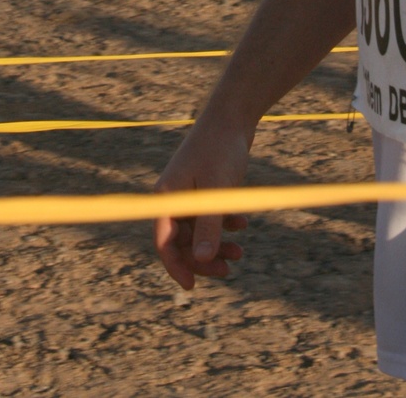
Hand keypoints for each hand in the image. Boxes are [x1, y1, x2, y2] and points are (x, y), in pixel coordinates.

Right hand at [153, 116, 251, 290]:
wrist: (232, 117)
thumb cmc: (220, 150)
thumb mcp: (216, 191)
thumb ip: (209, 226)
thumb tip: (203, 261)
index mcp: (166, 197)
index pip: (163, 242)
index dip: (175, 267)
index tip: (192, 287)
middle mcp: (173, 197)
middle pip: (181, 242)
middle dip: (203, 259)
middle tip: (229, 271)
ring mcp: (188, 193)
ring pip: (197, 232)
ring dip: (217, 245)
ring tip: (241, 252)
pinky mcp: (204, 188)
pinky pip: (209, 218)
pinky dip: (224, 225)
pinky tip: (242, 224)